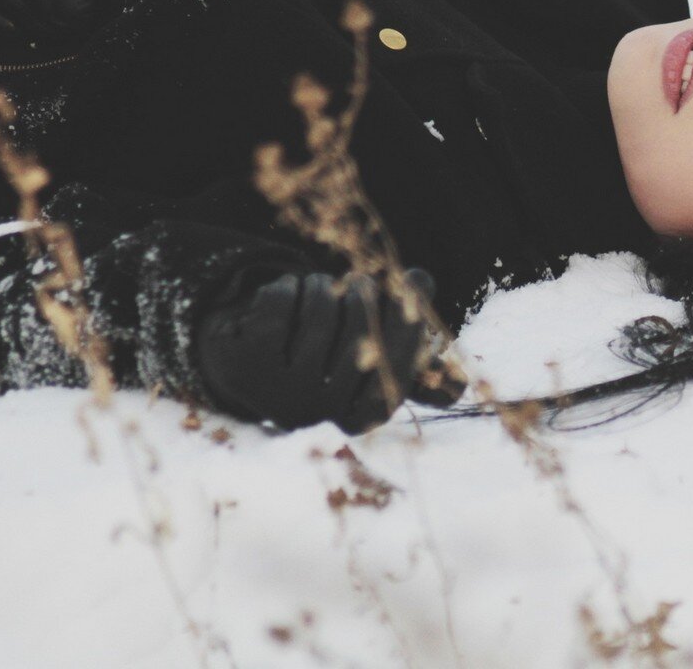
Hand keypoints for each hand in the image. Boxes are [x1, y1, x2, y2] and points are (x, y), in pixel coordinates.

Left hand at [197, 266, 435, 432]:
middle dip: (366, 292)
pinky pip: (281, 303)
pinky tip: (289, 292)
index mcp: (362, 417)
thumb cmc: (321, 353)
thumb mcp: (371, 350)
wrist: (245, 359)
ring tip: (321, 288)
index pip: (402, 362)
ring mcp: (281, 393)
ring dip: (324, 287)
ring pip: (322, 313)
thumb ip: (410, 343)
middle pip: (363, 332)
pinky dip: (289, 287)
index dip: (412, 315)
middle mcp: (324, 413)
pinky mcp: (246, 366)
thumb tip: (446, 348)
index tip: (414, 277)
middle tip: (362, 276)